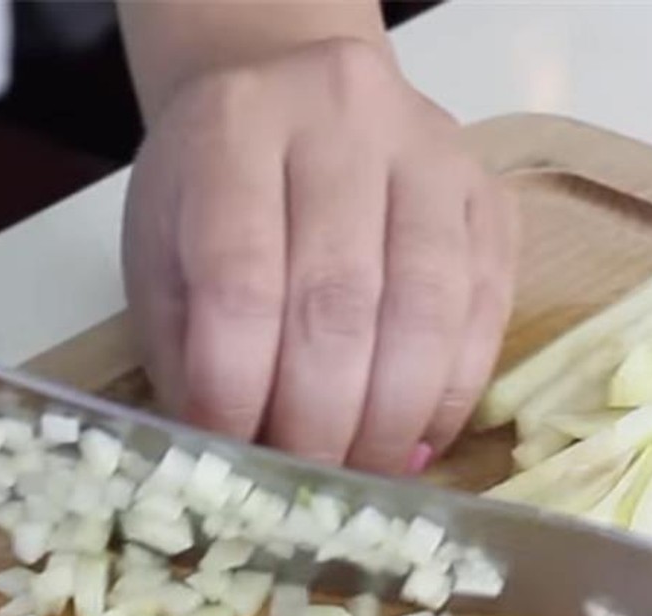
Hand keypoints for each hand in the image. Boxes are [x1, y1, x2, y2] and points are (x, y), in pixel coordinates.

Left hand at [122, 38, 516, 474]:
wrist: (289, 90)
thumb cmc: (212, 191)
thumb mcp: (163, 255)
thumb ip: (188, 352)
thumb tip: (233, 462)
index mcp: (233, 132)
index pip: (240, 283)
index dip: (238, 391)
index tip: (234, 459)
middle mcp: (340, 122)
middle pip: (339, 303)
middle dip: (320, 423)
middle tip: (304, 488)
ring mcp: (430, 152)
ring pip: (427, 310)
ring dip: (393, 420)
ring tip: (362, 476)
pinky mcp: (488, 192)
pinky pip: (485, 310)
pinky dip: (452, 394)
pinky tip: (415, 440)